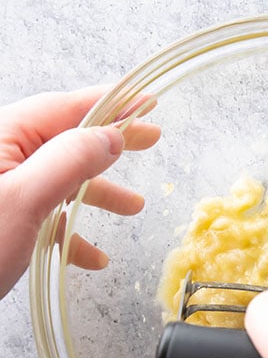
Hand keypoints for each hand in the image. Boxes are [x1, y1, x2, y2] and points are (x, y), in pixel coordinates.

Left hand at [0, 87, 160, 298]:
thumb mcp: (26, 200)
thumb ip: (71, 161)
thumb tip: (110, 135)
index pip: (62, 108)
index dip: (109, 103)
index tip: (145, 100)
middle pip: (61, 140)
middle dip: (107, 146)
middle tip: (150, 139)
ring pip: (54, 181)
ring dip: (95, 196)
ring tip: (133, 208)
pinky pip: (38, 216)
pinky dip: (68, 233)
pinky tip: (90, 256)